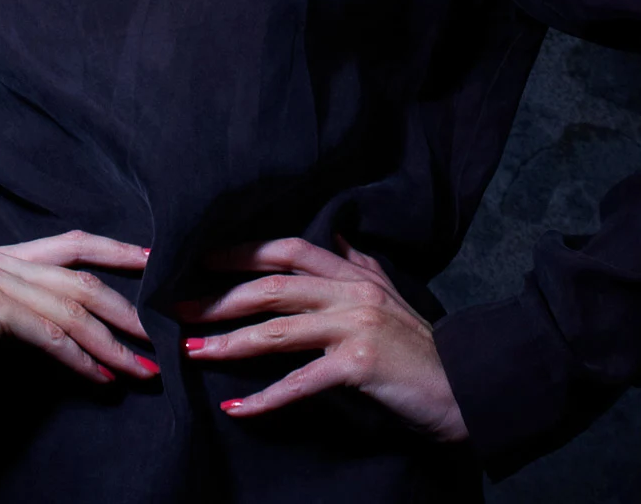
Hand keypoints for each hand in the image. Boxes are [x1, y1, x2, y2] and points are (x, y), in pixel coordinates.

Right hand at [0, 231, 154, 419]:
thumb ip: (15, 302)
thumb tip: (47, 302)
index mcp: (3, 256)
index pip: (74, 243)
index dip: (119, 250)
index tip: (158, 265)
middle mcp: (0, 261)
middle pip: (83, 282)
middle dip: (128, 312)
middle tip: (160, 338)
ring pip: (74, 311)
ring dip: (114, 344)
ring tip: (142, 368)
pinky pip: (52, 336)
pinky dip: (83, 359)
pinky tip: (103, 377)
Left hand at [177, 236, 466, 441]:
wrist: (462, 386)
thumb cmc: (418, 346)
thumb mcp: (388, 294)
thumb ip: (356, 264)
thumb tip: (330, 233)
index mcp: (355, 273)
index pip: (291, 248)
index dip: (243, 251)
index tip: (199, 259)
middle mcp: (353, 293)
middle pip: (274, 286)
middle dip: (220, 297)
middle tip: (177, 308)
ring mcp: (356, 327)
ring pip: (279, 330)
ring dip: (230, 342)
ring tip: (194, 351)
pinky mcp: (359, 366)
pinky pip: (300, 381)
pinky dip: (265, 398)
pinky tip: (236, 407)